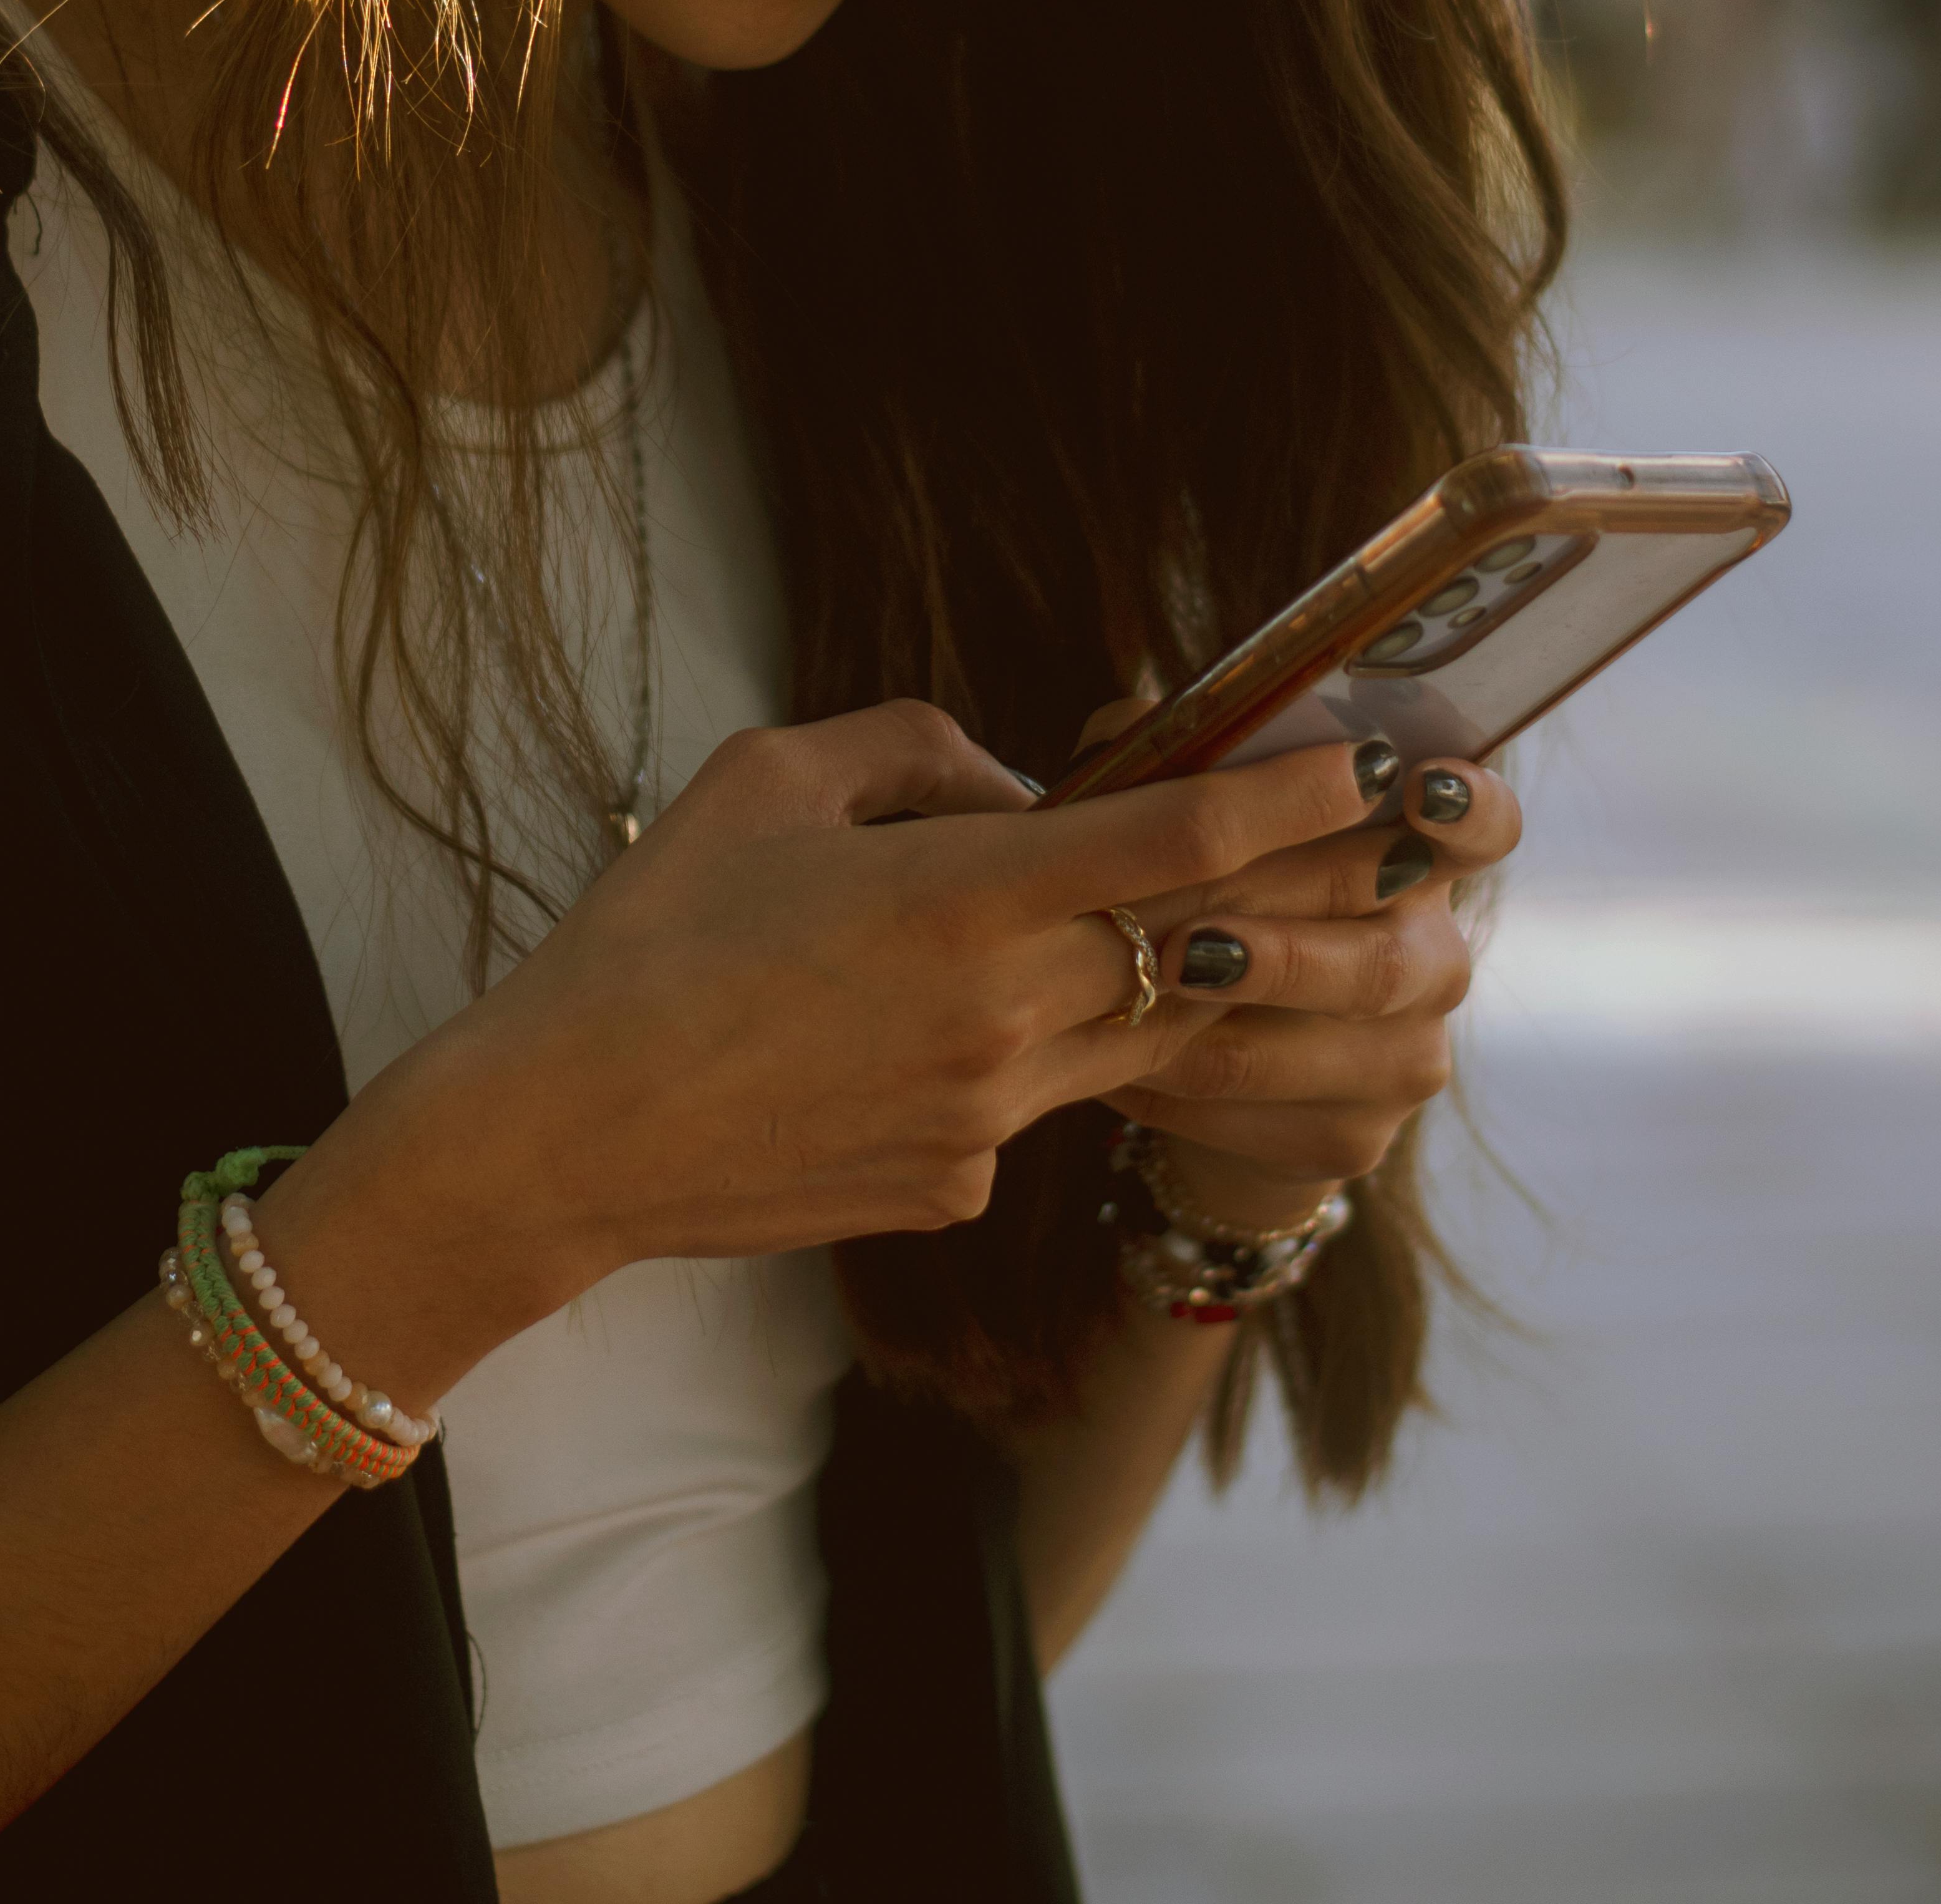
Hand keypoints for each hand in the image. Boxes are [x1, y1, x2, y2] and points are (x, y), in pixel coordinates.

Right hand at [283, 702, 1449, 1397]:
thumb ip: (915, 752)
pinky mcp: (954, 1189)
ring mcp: (987, 1119)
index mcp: (956, 896)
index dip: (1286, 805)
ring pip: (1121, 1033)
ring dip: (1159, 983)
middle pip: (1187, 952)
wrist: (566, 1132)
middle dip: (1285, 905)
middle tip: (1375, 867)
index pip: (1169, 845)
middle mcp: (1000, 1015)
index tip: (1369, 769)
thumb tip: (1017, 786)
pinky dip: (1014, 1056)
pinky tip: (900, 1043)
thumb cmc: (651, 934)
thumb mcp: (767, 779)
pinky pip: (1029, 1103)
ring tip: (1164, 947)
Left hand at [1090, 722, 1520, 1224]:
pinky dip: (1186, 1098)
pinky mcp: (1361, 1137)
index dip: (1468, 809)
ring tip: (1128, 1009)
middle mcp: (1434, 955)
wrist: (1213, 1053)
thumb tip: (1137, 720)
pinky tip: (1122, 1069)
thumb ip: (1184, 763)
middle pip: (1387, 962)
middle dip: (1283, 958)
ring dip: (1215, 1037)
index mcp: (1413, 856)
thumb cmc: (1209, 896)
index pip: (1486, 825)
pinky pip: (1271, 1123)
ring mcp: (1409, 1054)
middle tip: (1190, 949)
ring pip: (1323, 1053)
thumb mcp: (1196, 821)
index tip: (1420, 787)